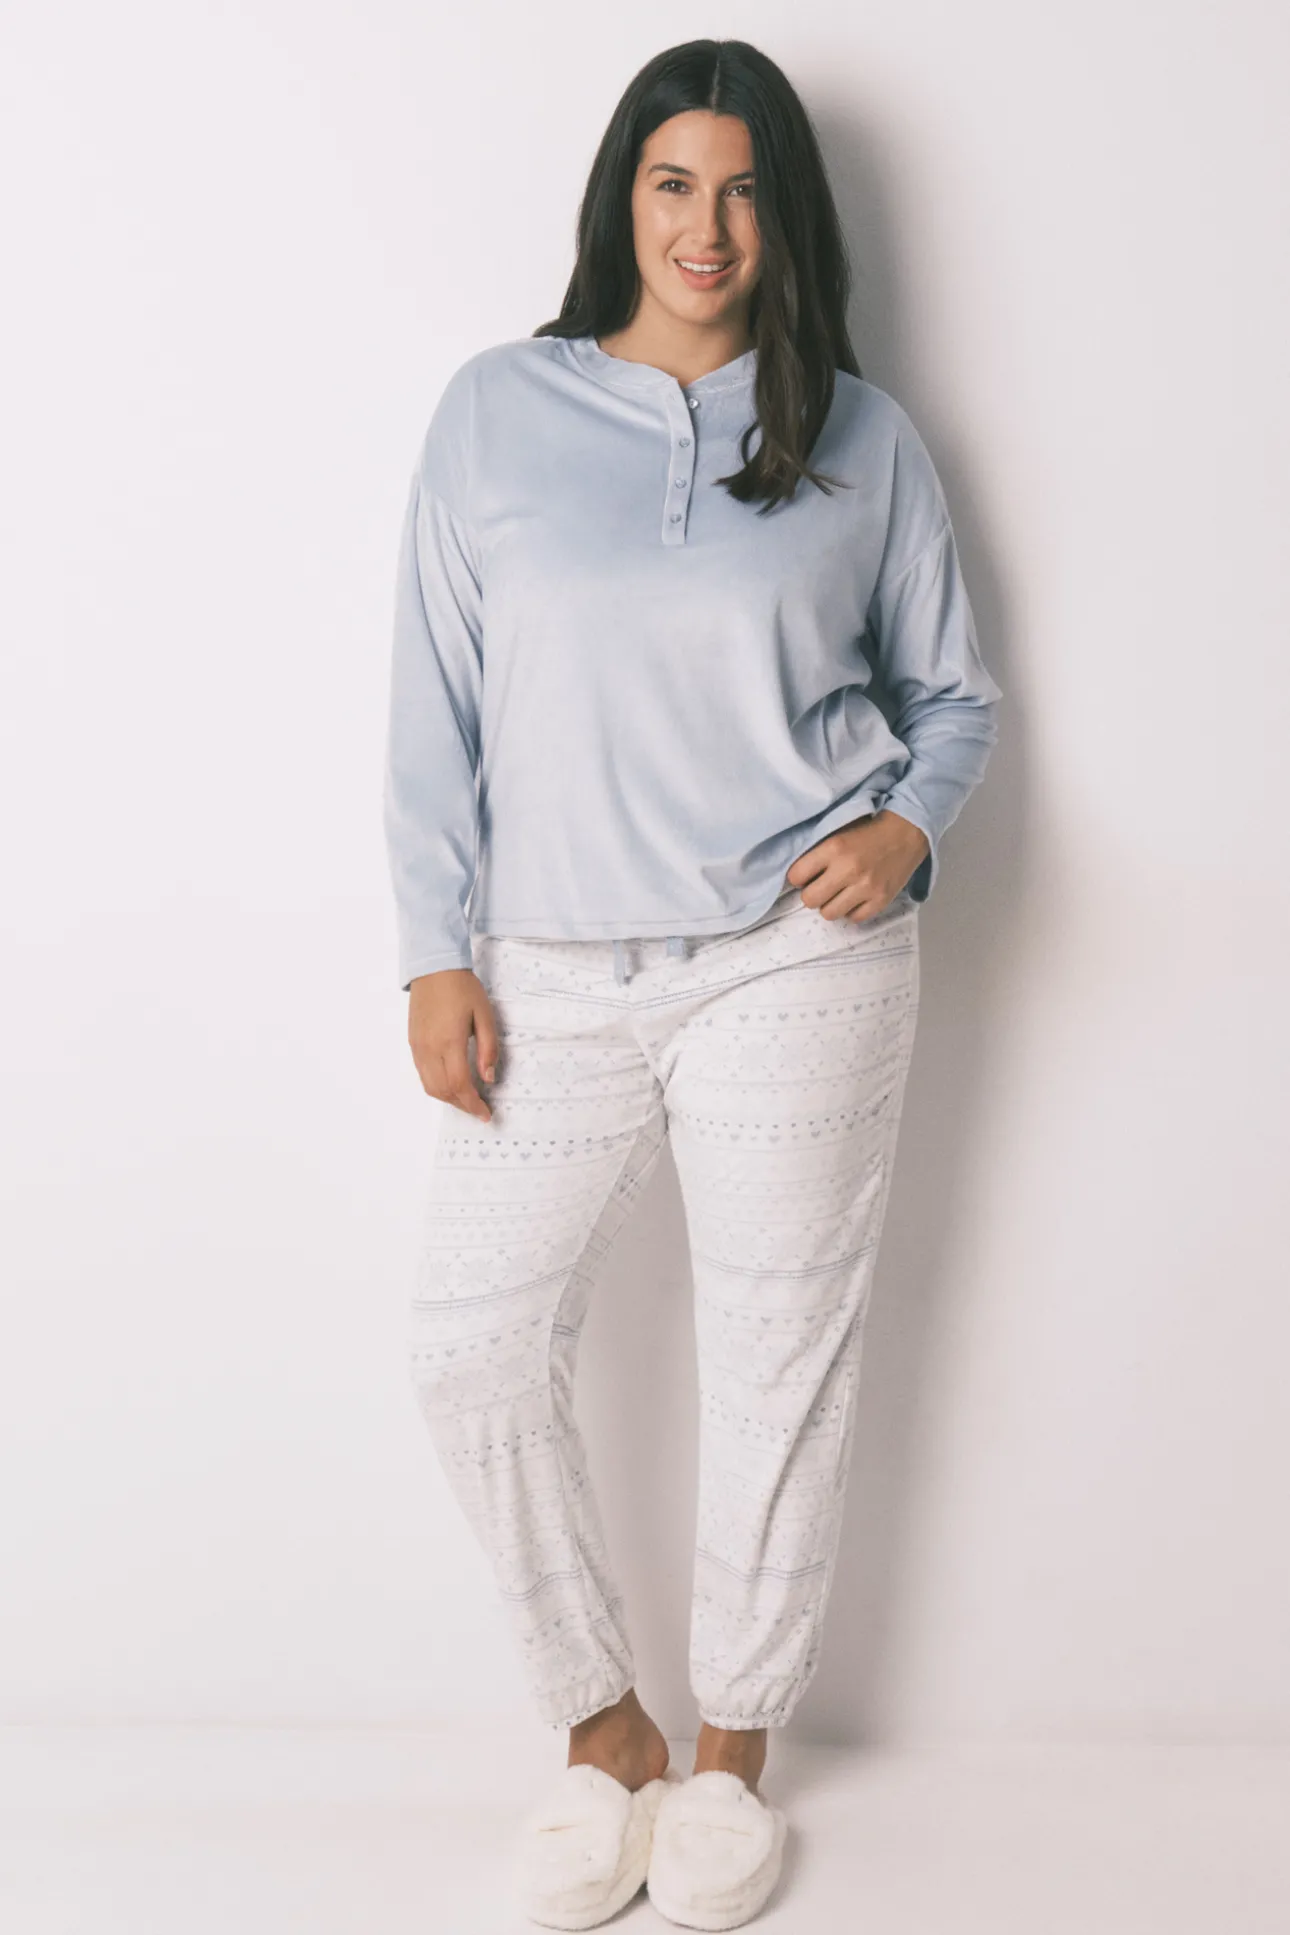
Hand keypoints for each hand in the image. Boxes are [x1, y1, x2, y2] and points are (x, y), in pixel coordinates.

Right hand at [407, 968, 499, 1121]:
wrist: (433, 968)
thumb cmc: (462, 988)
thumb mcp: (484, 1015)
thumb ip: (488, 1049)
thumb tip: (488, 1078)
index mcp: (449, 1042)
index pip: (460, 1085)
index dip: (473, 1104)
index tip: (486, 1114)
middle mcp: (429, 1049)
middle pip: (443, 1091)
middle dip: (462, 1105)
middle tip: (479, 1109)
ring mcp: (417, 1047)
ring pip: (430, 1087)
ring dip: (448, 1099)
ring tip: (466, 1099)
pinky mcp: (412, 1043)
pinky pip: (423, 1074)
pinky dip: (437, 1086)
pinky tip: (450, 1083)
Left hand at [784, 809, 929, 921]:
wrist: (906, 833)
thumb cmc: (867, 831)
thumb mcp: (838, 833)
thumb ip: (817, 853)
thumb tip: (796, 877)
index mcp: (834, 848)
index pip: (796, 876)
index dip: (798, 877)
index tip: (805, 875)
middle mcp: (848, 870)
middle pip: (810, 900)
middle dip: (812, 894)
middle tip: (821, 886)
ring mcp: (866, 888)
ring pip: (829, 913)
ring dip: (830, 904)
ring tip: (839, 893)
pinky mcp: (881, 901)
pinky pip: (853, 918)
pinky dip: (852, 910)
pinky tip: (856, 897)